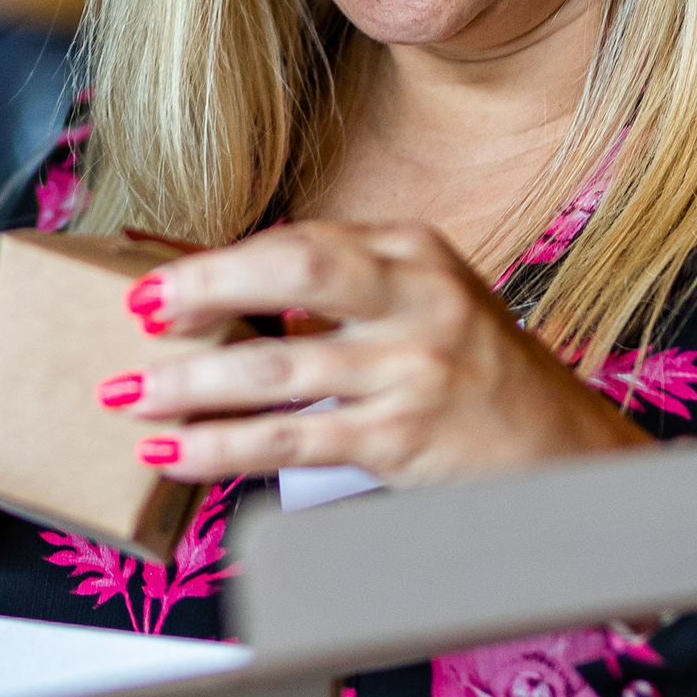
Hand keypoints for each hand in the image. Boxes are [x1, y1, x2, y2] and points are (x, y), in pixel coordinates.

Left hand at [104, 220, 647, 485]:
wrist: (567, 455)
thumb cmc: (476, 375)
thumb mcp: (423, 305)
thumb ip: (343, 291)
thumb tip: (219, 294)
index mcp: (415, 251)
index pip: (300, 241)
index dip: (220, 264)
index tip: (156, 286)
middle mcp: (418, 298)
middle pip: (293, 270)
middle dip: (204, 289)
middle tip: (137, 313)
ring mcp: (412, 369)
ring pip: (276, 370)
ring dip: (189, 384)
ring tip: (129, 396)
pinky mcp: (402, 438)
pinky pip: (290, 441)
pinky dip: (222, 448)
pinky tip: (177, 454)